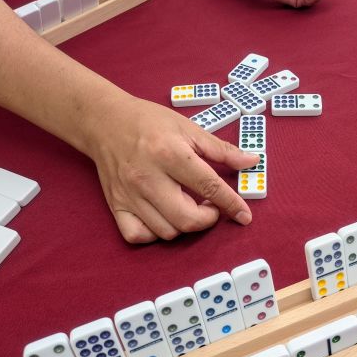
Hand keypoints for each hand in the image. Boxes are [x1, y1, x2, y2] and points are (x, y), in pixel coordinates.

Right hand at [87, 96, 258, 242]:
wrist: (104, 121)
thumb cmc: (149, 121)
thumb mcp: (188, 128)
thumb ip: (221, 149)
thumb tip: (251, 161)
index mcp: (170, 154)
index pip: (209, 186)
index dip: (232, 204)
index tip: (244, 216)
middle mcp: (148, 178)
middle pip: (187, 219)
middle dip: (208, 219)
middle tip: (211, 205)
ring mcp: (130, 195)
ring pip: (167, 231)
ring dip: (185, 226)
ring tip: (189, 206)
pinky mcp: (116, 205)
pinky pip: (138, 236)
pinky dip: (155, 234)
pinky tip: (164, 218)